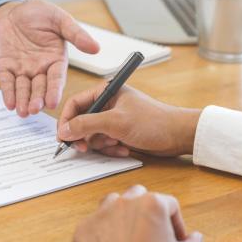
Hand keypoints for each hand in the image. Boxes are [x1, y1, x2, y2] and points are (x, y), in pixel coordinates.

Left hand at [0, 0, 99, 117]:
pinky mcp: (6, 69)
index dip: (54, 90)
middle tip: (35, 109)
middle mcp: (40, 69)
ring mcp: (22, 70)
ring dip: (23, 100)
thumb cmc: (38, 14)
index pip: (56, 78)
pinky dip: (8, 93)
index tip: (53, 102)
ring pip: (24, 89)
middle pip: (40, 88)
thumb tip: (95, 48)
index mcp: (55, 60)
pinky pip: (7, 83)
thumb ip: (75, 34)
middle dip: (37, 99)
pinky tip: (9, 104)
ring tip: (23, 111)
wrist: (13, 11)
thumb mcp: (59, 19)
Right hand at [57, 84, 201, 156]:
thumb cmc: (153, 122)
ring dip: (101, 145)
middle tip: (85, 148)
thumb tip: (65, 130)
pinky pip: (104, 143)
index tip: (63, 136)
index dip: (67, 120)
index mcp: (106, 92)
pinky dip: (111, 149)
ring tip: (115, 145)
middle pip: (82, 121)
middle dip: (84, 137)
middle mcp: (108, 104)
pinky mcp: (120, 133)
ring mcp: (114, 119)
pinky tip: (124, 149)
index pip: (75, 103)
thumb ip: (87, 125)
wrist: (178, 136)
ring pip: (92, 136)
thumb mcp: (115, 122)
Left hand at [72, 185, 203, 241]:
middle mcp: (124, 204)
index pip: (170, 204)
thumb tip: (194, 238)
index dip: (177, 223)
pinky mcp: (83, 231)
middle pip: (139, 196)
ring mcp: (100, 216)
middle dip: (148, 212)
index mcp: (151, 204)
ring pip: (113, 204)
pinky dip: (103, 233)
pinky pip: (94, 225)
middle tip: (153, 234)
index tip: (176, 240)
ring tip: (131, 238)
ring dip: (123, 216)